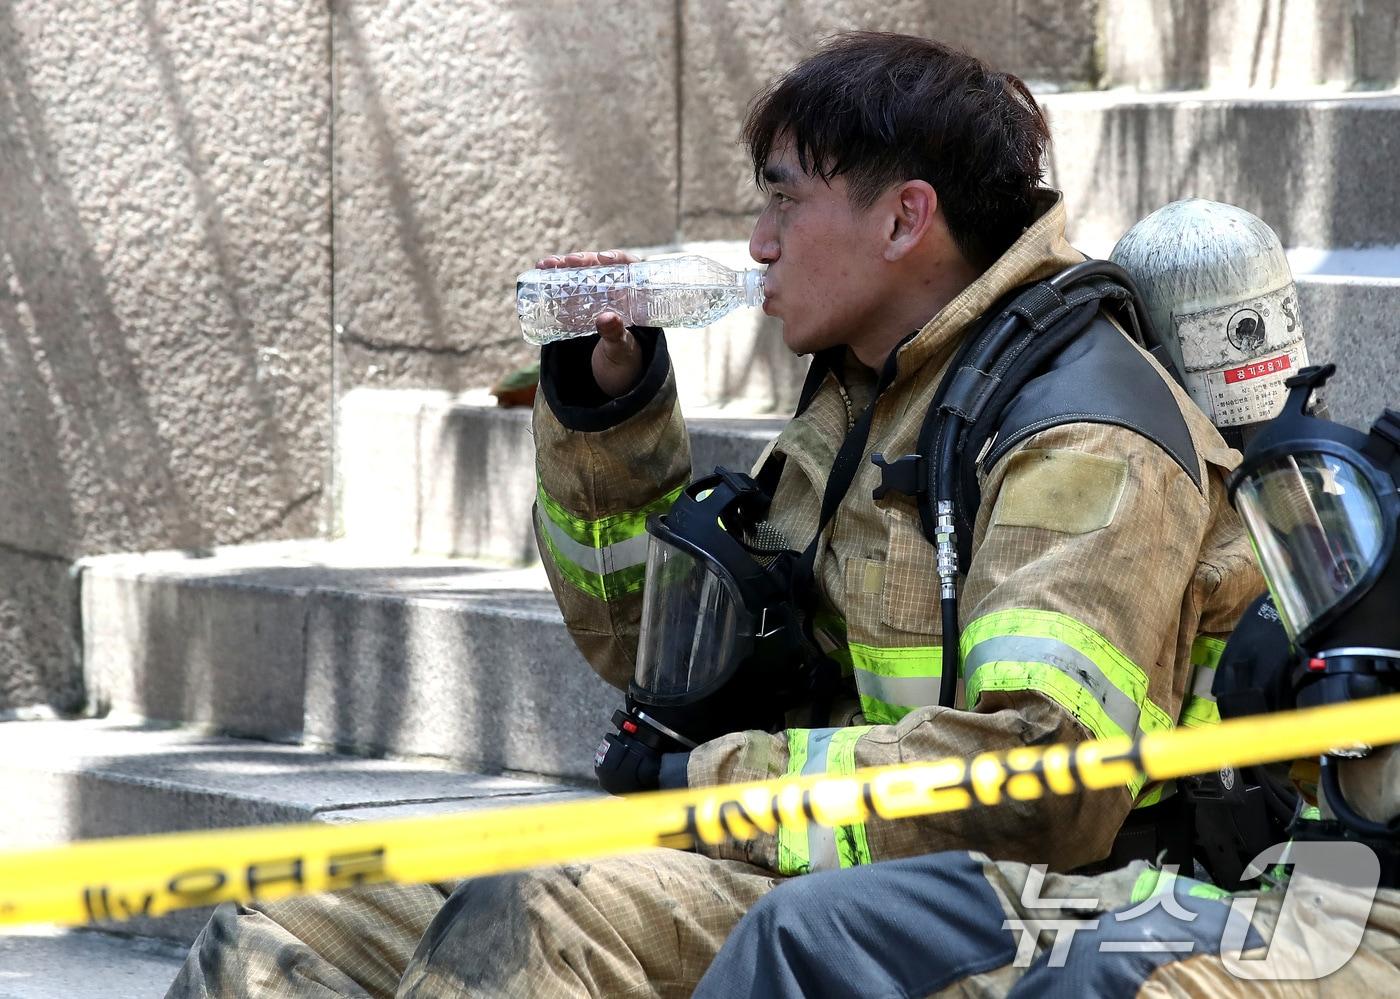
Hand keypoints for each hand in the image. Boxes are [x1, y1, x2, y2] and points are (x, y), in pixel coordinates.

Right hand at [536, 249, 643, 397]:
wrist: (611, 376)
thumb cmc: (625, 361)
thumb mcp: (621, 349)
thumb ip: (616, 334)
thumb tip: (606, 317)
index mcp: (634, 298)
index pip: (629, 268)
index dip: (616, 258)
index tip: (602, 259)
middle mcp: (615, 293)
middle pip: (601, 267)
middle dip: (583, 260)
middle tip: (567, 261)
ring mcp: (595, 298)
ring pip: (581, 274)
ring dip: (563, 265)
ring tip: (546, 264)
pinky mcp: (578, 307)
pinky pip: (566, 288)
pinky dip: (553, 278)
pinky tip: (541, 271)